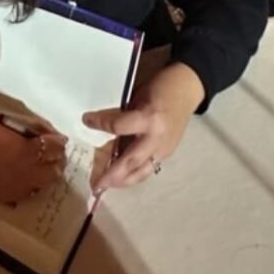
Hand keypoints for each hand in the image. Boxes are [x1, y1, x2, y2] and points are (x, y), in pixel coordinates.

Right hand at [0, 112, 67, 203]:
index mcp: (27, 150)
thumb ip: (35, 126)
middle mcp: (25, 172)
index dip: (59, 142)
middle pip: (55, 170)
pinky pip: (29, 193)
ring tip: (39, 164)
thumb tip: (52, 133)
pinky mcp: (6, 197)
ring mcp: (16, 188)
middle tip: (50, 152)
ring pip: (44, 185)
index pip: (56, 148)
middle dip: (56, 159)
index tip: (57, 139)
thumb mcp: (12, 119)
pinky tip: (26, 174)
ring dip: (46, 173)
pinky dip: (32, 184)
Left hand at [83, 63, 203, 190]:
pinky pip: (149, 168)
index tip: (86, 120)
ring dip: (123, 181)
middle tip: (96, 184)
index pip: (119, 126)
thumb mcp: (138, 96)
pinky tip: (122, 177)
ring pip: (142, 171)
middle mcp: (157, 137)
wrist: (187, 90)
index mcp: (149, 118)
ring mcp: (164, 148)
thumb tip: (102, 125)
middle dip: (113, 174)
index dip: (100, 124)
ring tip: (107, 186)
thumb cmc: (160, 88)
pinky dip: (134, 174)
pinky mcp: (168, 153)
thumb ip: (123, 114)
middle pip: (131, 160)